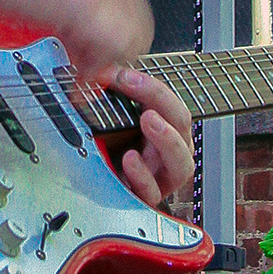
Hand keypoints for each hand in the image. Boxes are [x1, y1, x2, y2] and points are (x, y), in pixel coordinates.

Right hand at [0, 0, 153, 78]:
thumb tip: (78, 19)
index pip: (134, 13)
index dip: (119, 41)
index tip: (102, 54)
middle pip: (137, 31)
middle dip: (116, 56)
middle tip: (94, 71)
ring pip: (126, 44)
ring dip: (103, 66)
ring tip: (81, 79)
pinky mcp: (85, 9)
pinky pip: (106, 50)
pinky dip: (93, 71)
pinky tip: (77, 79)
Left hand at [112, 66, 195, 209]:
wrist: (91, 189)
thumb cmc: (106, 153)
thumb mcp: (109, 124)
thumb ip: (112, 102)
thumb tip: (99, 73)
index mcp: (163, 130)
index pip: (169, 104)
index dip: (151, 87)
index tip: (123, 76)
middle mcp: (168, 153)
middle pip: (182, 125)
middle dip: (161, 101)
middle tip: (136, 86)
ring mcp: (160, 179)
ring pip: (181, 163)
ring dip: (167, 138)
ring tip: (148, 119)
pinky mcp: (145, 199)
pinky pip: (152, 191)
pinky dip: (142, 174)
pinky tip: (129, 158)